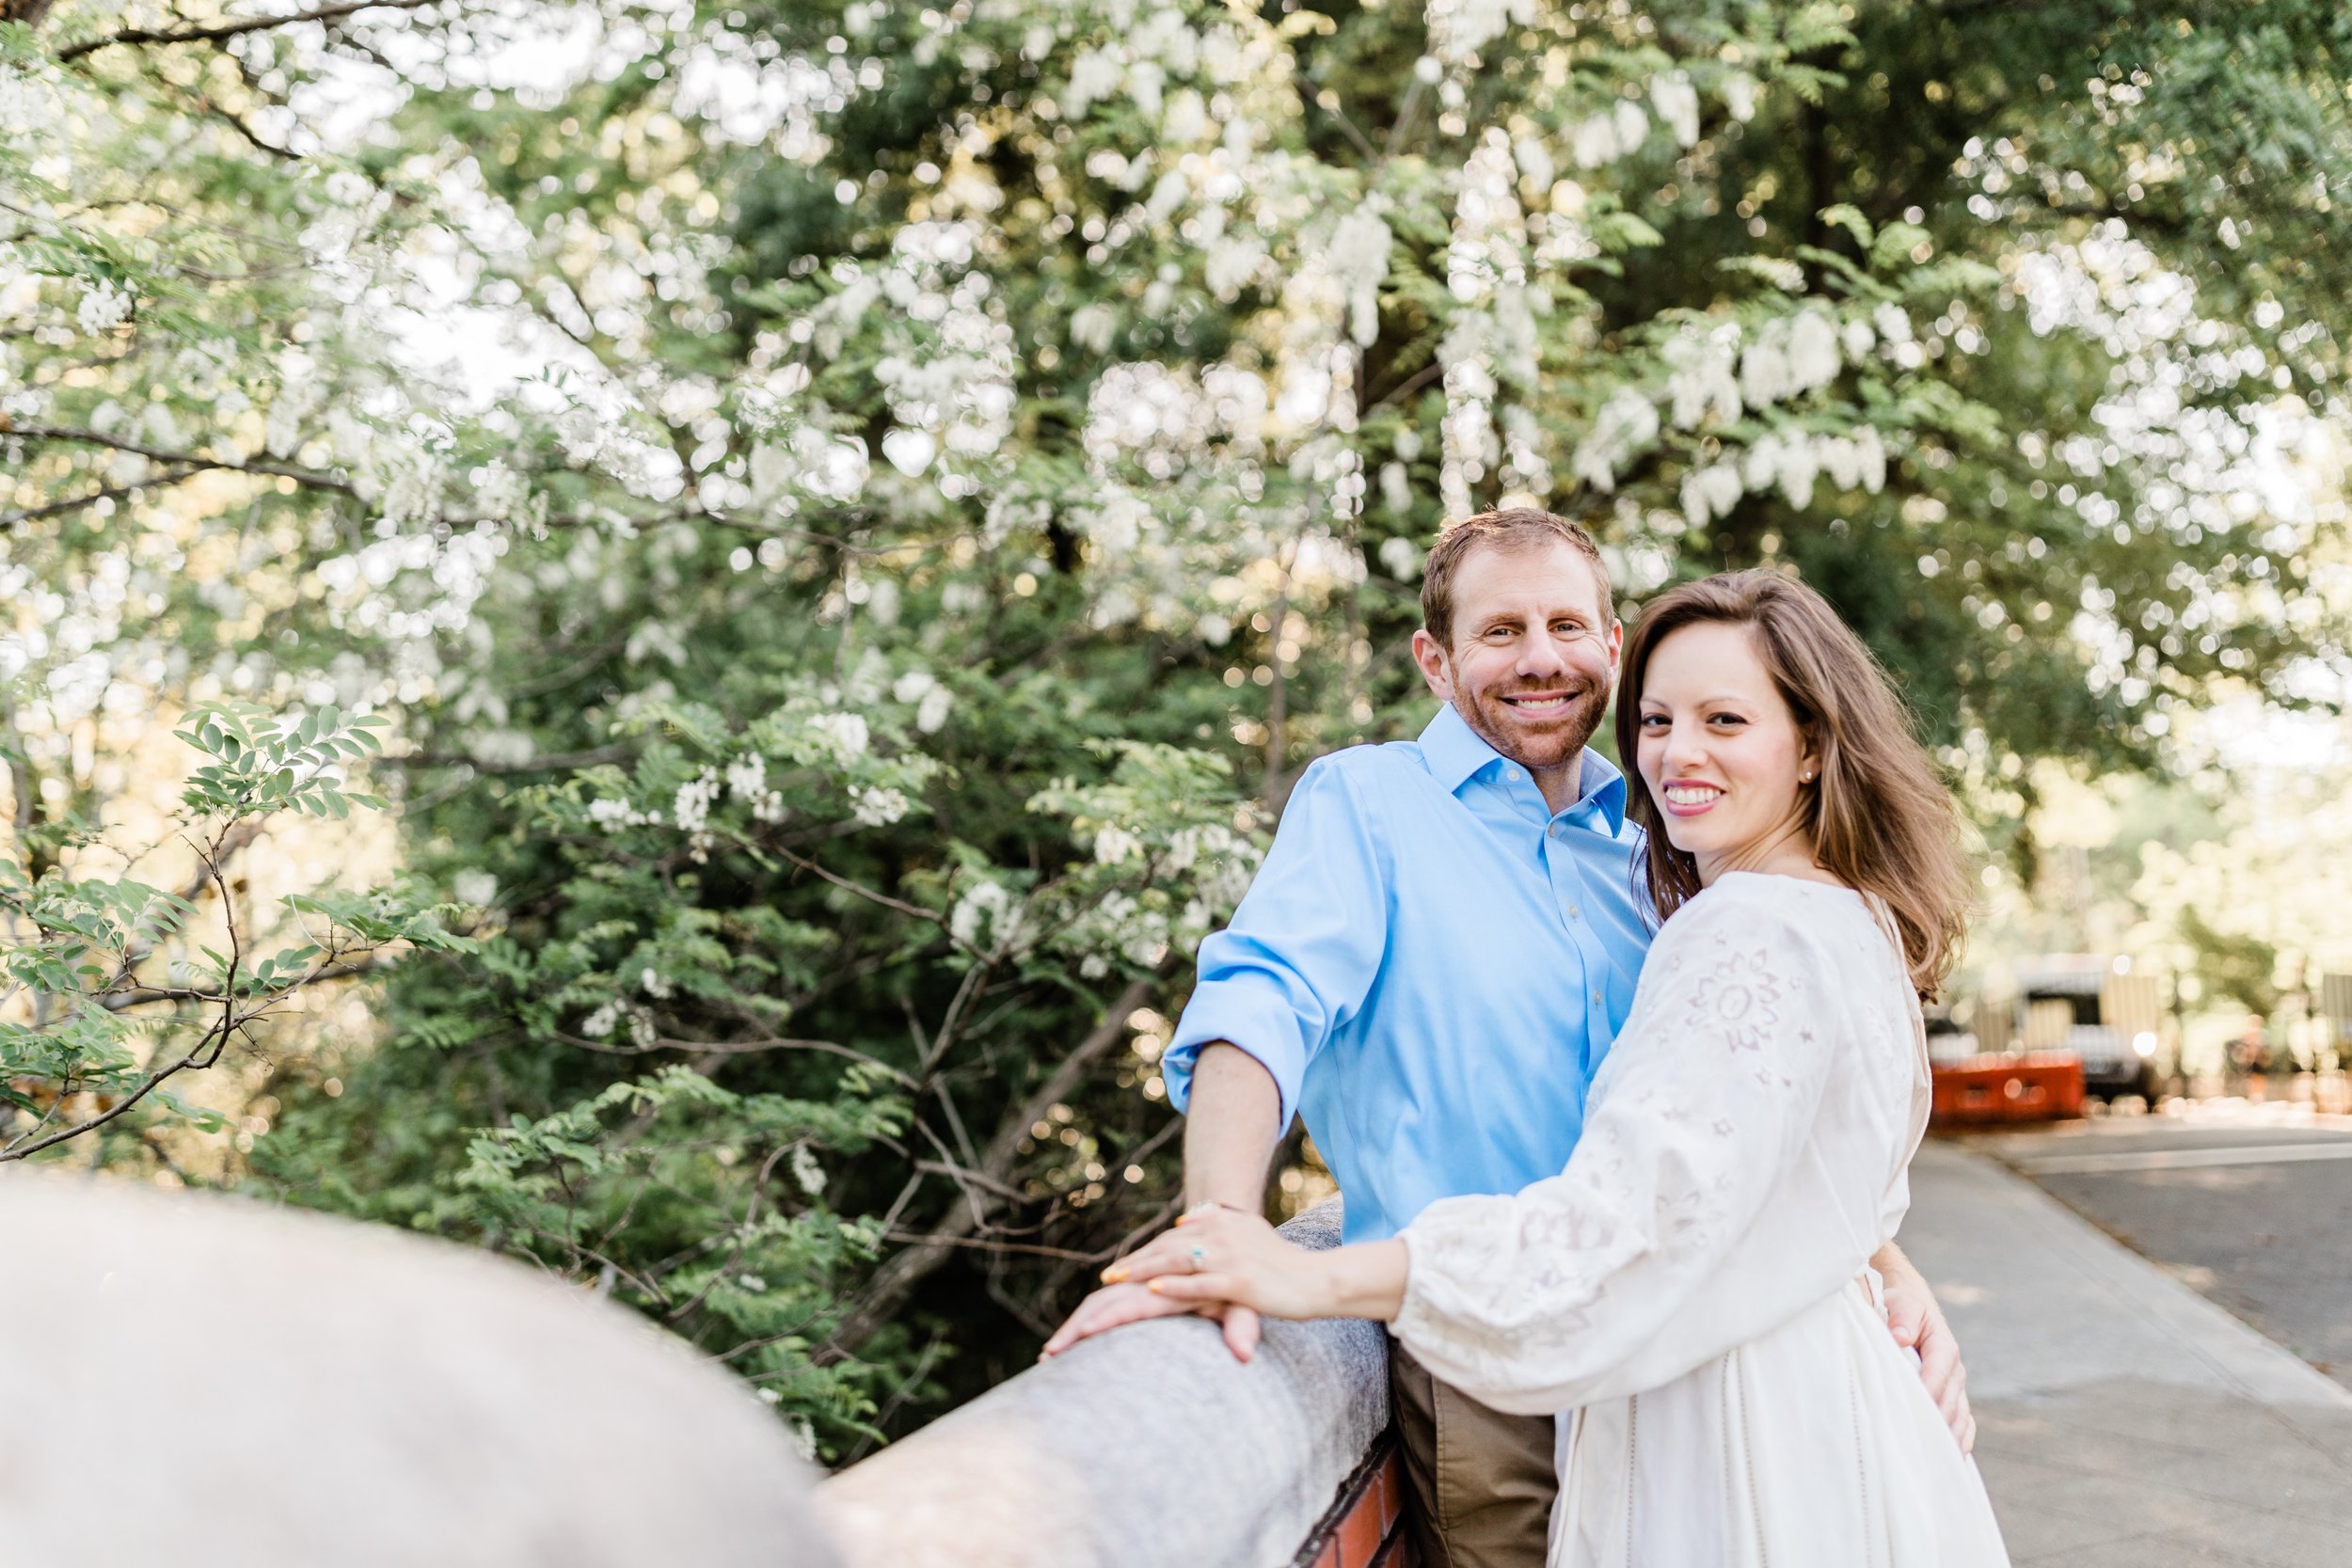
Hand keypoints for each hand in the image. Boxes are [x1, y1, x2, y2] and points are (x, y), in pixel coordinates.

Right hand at [1038, 1282, 1262, 1362]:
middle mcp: (1148, 1283)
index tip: (1077, 1339)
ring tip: (1049, 1355)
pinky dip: (1087, 1318)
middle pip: (1102, 1301)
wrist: (1229, 1243)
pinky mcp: (1137, 1288)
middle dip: (1075, 1328)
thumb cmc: (1239, 1281)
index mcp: (1168, 1286)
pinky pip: (1106, 1299)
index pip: (1127, 1305)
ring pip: (1099, 1300)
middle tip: (1048, 1356)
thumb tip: (1245, 1354)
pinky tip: (1070, 1338)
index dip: (1102, 1321)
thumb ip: (1242, 1324)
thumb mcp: (1245, 1302)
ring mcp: (1139, 1285)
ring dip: (1074, 1325)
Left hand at [1100, 1207, 1337, 1321]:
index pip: (1173, 1240)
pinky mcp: (1240, 1282)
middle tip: (1106, 1278)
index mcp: (1223, 1225)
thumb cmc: (1283, 1264)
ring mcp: (1231, 1259)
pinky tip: (1153, 1291)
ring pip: (1177, 1264)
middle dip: (1135, 1265)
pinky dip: (1176, 1287)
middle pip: (1168, 1250)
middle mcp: (1223, 1237)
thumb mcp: (1249, 1233)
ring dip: (1143, 1273)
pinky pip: (1202, 1283)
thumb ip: (1217, 1225)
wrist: (1318, 1279)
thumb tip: (1183, 1222)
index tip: (1120, 1268)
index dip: (1145, 1254)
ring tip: (1117, 1283)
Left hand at [1878, 1252, 1974, 1453]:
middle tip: (1913, 1445)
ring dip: (1948, 1437)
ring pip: (1959, 1417)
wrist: (1912, 1305)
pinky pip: (1965, 1423)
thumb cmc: (1901, 1305)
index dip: (1926, 1393)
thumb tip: (1901, 1338)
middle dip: (1934, 1422)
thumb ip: (1902, 1318)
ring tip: (1932, 1461)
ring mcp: (1956, 1387)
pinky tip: (1952, 1458)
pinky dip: (1961, 1440)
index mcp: (1944, 1347)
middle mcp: (1955, 1371)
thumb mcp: (1901, 1303)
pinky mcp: (1954, 1398)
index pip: (1937, 1375)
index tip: (1911, 1411)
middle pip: (1949, 1402)